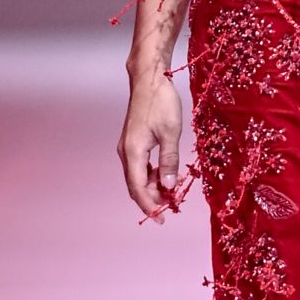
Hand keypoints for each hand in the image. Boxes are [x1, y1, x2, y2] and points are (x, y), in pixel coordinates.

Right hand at [119, 74, 185, 215]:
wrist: (149, 79)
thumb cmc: (161, 102)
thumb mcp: (171, 132)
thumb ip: (169, 161)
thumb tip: (169, 186)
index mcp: (133, 152)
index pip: (138, 188)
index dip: (149, 207)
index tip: (161, 220)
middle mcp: (126, 152)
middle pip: (136, 185)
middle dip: (152, 199)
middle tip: (172, 207)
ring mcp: (128, 147)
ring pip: (138, 177)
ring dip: (153, 187)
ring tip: (173, 192)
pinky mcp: (133, 142)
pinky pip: (140, 167)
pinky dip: (152, 175)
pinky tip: (166, 175)